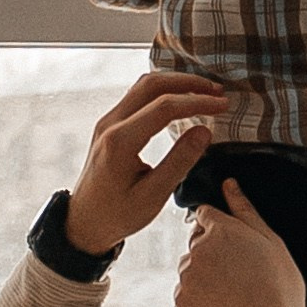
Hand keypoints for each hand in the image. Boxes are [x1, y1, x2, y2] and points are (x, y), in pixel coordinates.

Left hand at [63, 71, 229, 260]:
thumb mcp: (153, 196)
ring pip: (144, 86)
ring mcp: (108, 121)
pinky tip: (181, 99)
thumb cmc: (117, 215)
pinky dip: (163, 91)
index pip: (164, 107)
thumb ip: (180, 162)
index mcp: (120, 141)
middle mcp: (110, 124)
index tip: (222, 105)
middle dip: (188, 83)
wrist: (83, 223)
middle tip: (217, 91)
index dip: (197, 102)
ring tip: (204, 91)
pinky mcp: (110, 125)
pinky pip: (137, 96)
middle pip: (152, 85)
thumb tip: (204, 131)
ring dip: (175, 83)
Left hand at [174, 179, 306, 306]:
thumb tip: (228, 183)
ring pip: (190, 267)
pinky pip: (185, 291)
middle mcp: (196, 250)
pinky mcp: (182, 302)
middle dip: (211, 250)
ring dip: (204, 273)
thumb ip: (243, 209)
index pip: (204, 214)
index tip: (233, 245)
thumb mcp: (270, 241)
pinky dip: (198, 297)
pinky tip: (221, 305)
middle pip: (196, 241)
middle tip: (238, 271)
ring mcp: (187, 277)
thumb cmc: (278, 286)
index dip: (220, 227)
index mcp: (219, 230)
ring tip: (231, 291)